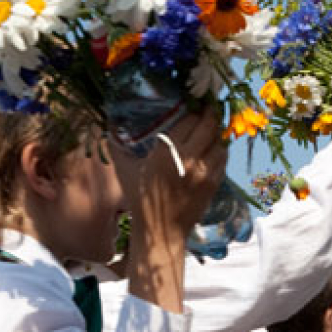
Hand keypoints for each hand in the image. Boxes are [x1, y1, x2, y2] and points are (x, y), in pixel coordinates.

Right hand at [114, 108, 225, 238]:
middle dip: (211, 111)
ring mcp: (205, 172)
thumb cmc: (140, 201)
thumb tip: (108, 123)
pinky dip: (220, 148)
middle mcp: (188, 159)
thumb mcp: (125, 171)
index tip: (193, 99)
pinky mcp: (214, 183)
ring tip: (212, 124)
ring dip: (217, 130)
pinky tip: (213, 146)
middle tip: (209, 103)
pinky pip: (223, 158)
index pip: (189, 118)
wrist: (160, 232)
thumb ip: (116, 145)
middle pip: (209, 124)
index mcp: (166, 153)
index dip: (193, 107)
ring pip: (220, 140)